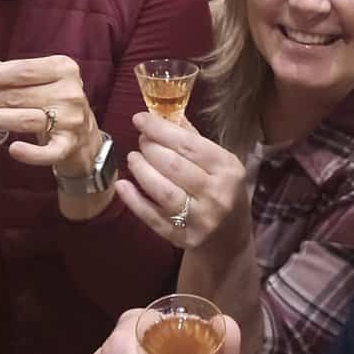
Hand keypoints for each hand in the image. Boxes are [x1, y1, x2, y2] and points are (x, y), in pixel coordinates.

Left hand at [0, 55, 101, 173]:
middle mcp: (69, 92)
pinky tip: (12, 150)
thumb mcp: (42, 82)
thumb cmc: (56, 104)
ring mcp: (71, 120)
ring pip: (25, 119)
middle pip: (18, 94)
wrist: (86, 138)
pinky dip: (31, 154)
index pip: (22, 70)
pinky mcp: (69, 146)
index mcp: (63, 68)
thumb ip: (13, 74)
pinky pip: (48, 152)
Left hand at [116, 112, 251, 253]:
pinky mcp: (183, 238)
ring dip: (141, 170)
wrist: (231, 239)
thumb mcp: (220, 164)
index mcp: (228, 169)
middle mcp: (216, 194)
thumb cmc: (223, 192)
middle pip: (173, 166)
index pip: (189, 144)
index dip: (161, 129)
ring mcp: (200, 219)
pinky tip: (122, 185)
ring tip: (133, 158)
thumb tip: (164, 114)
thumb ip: (193, 140)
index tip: (140, 119)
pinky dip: (134, 200)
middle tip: (141, 140)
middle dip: (150, 148)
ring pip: (163, 191)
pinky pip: (152, 217)